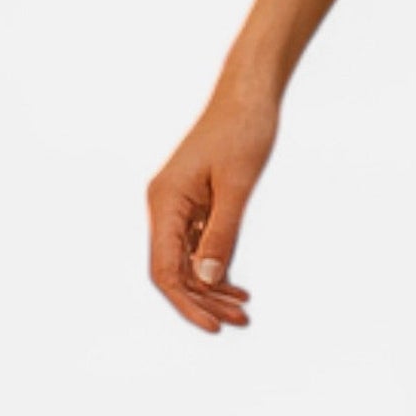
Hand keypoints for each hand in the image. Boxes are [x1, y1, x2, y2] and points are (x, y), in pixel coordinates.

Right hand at [147, 80, 279, 332]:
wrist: (250, 90)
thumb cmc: (244, 128)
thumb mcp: (237, 184)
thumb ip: (223, 232)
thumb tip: (209, 279)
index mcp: (165, 202)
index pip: (165, 270)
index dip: (187, 303)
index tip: (214, 325)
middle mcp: (165, 206)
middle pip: (175, 271)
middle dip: (205, 299)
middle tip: (241, 320)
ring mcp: (179, 204)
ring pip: (188, 260)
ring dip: (213, 287)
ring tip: (243, 310)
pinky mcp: (195, 200)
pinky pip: (198, 244)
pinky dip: (216, 265)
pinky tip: (236, 285)